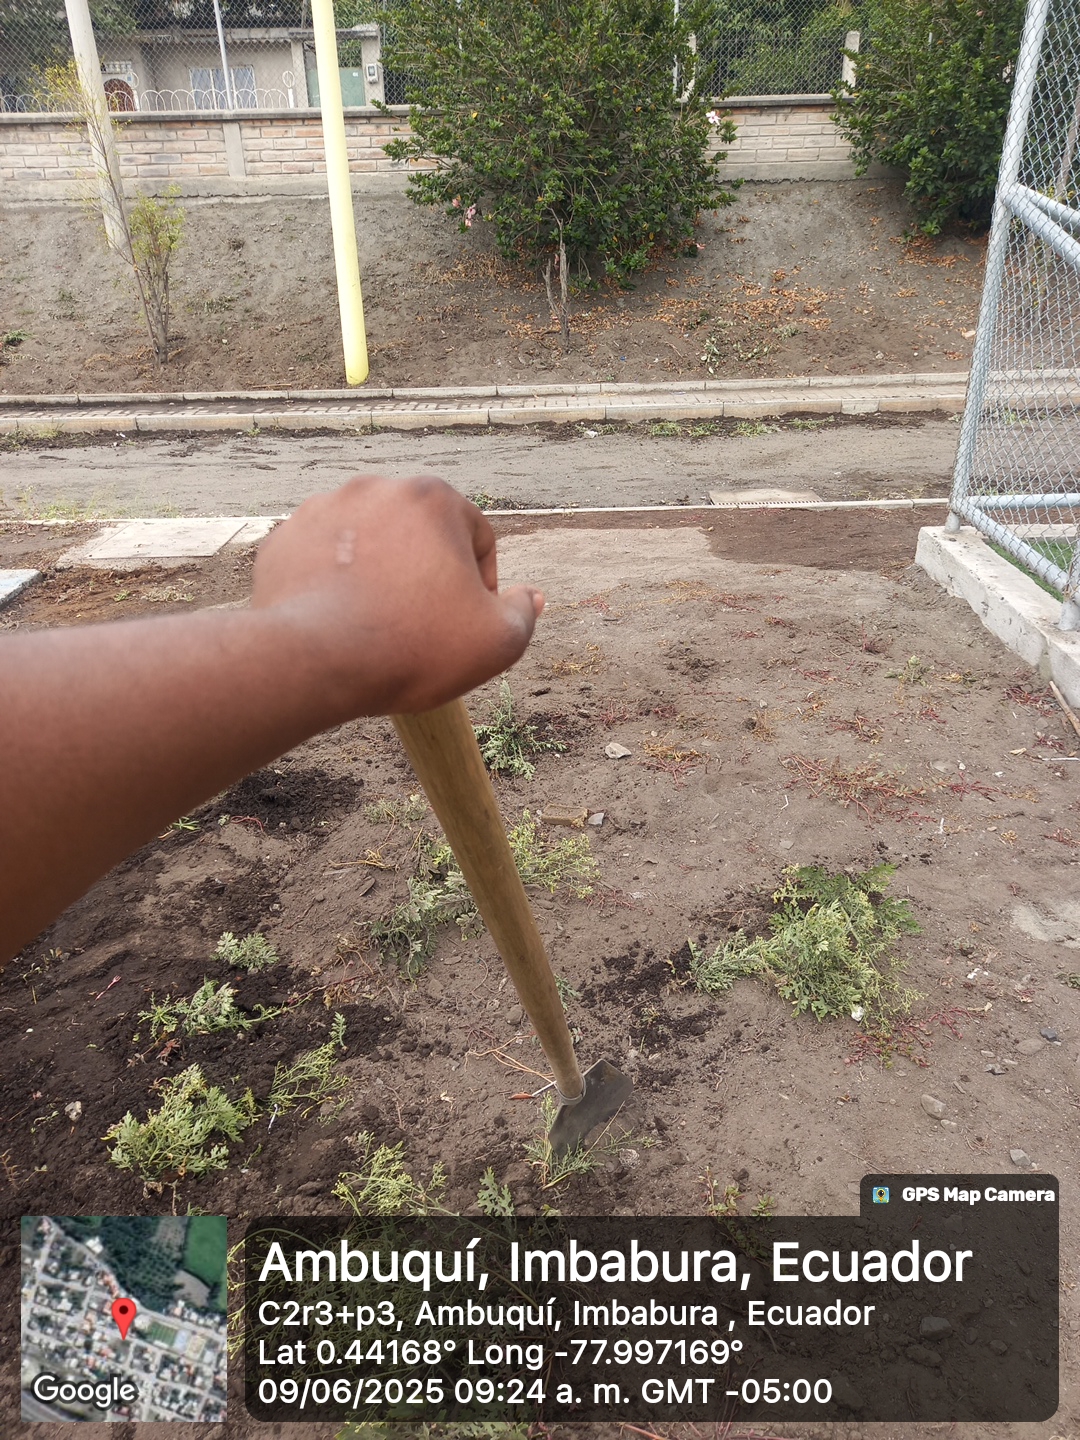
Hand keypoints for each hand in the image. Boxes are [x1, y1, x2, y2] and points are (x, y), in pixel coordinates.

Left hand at [250, 474, 543, 715]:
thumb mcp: (495, 643)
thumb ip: (522, 615)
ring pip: (371, 546)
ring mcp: (324, 509)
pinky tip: (340, 623)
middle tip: (421, 630)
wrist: (312, 661)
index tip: (464, 626)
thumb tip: (531, 598)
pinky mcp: (284, 538)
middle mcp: (377, 488)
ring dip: (382, 577)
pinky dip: (336, 585)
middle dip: (427, 578)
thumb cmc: (412, 648)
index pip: (478, 540)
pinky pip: (325, 561)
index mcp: (434, 497)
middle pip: (422, 538)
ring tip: (378, 627)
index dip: (482, 589)